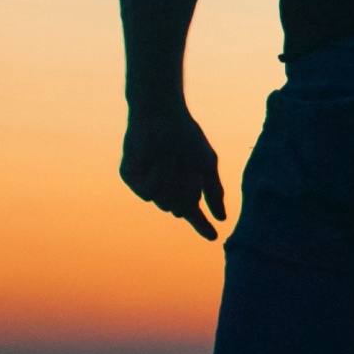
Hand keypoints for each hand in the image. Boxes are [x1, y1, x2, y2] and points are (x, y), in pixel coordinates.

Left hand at [120, 103, 226, 240]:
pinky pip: (148, 193)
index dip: (202, 226)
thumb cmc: (186, 136)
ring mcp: (147, 184)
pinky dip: (157, 178)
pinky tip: (158, 161)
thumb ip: (214, 192)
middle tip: (188, 168)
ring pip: (164, 203)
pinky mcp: (131, 178)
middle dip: (188, 190)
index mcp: (183, 186)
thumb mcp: (206, 165)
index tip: (213, 237)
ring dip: (173, 182)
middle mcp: (165, 188)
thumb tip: (222, 218)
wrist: (162, 116)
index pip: (193, 213)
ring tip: (172, 159)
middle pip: (180, 209)